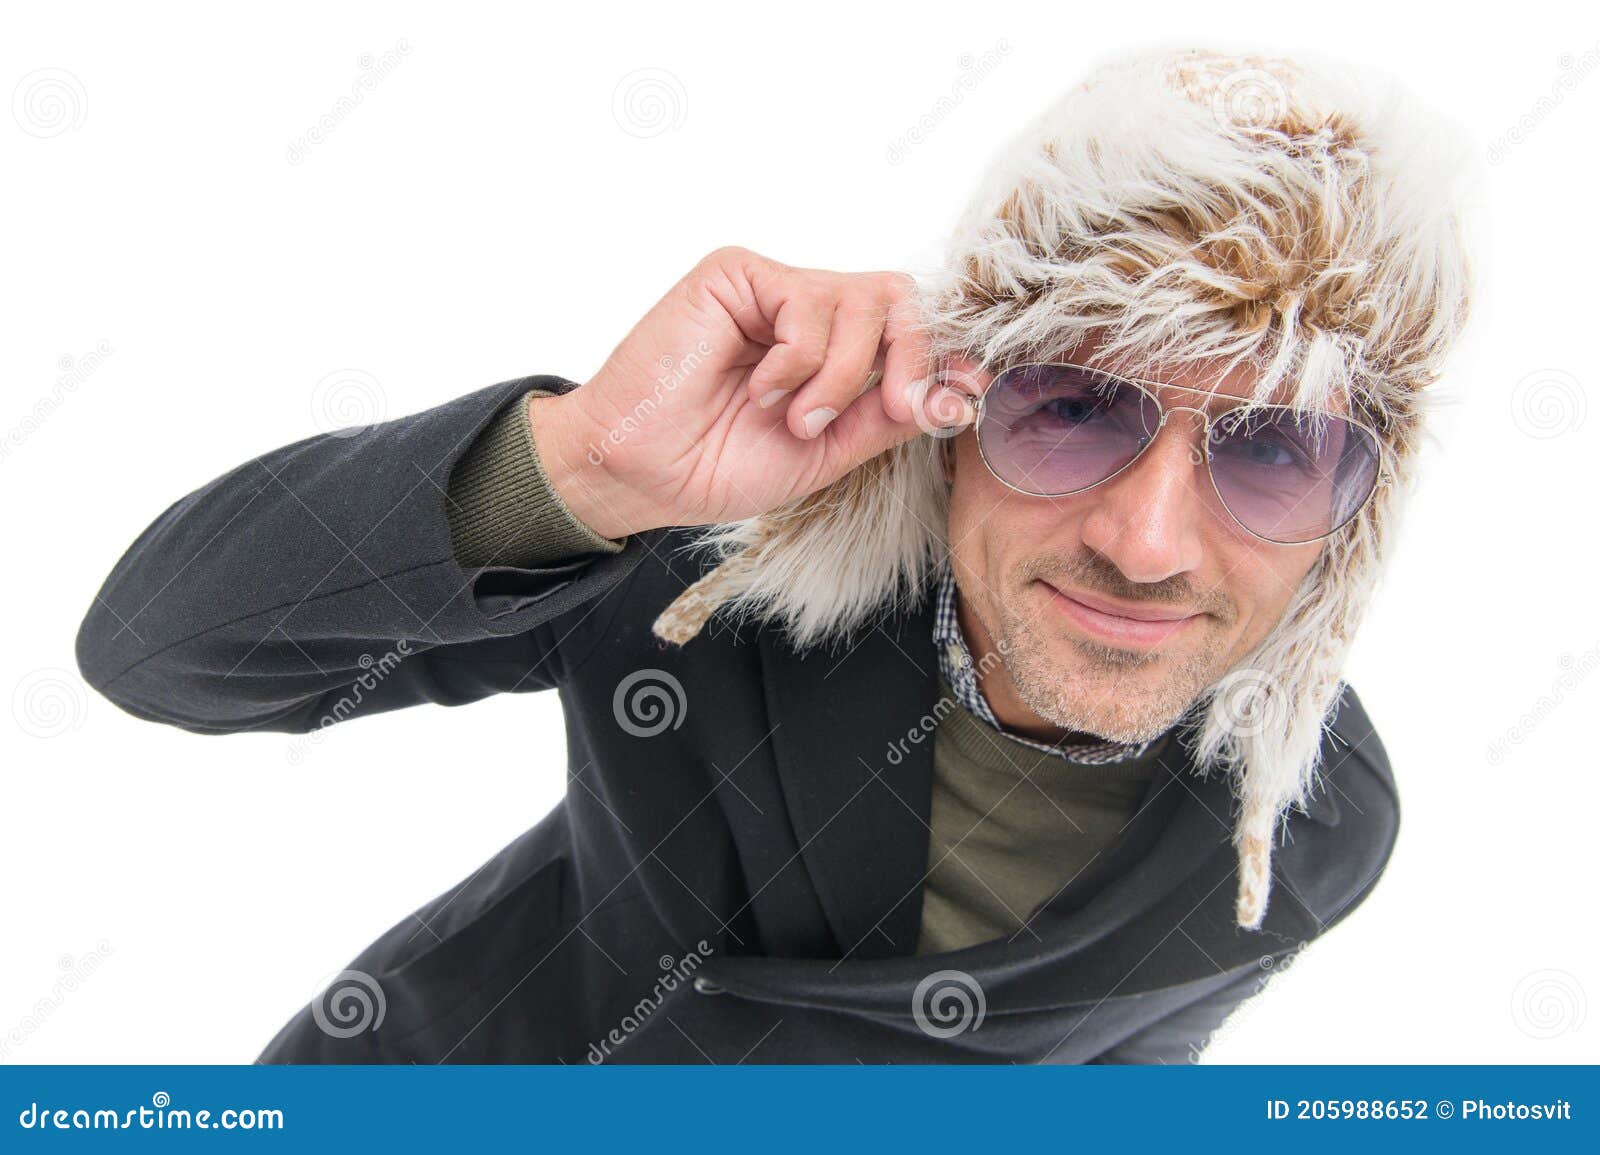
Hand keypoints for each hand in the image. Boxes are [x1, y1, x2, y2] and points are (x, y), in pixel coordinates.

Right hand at [527, 246, 974, 538]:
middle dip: (913, 357)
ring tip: (796, 418)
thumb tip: (958, 393)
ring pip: (863, 301)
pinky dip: (798, 361)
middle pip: (900, 297)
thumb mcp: (827, 451)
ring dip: (842, 377)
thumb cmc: (718, 464)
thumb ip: (888, 418)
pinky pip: (808, 303)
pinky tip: (759, 390)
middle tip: (897, 409)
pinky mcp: (737, 274)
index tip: (964, 396)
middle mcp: (808, 310)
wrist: (641, 473)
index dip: (943, 356)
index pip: (908, 327)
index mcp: (833, 351)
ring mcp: (773, 288)